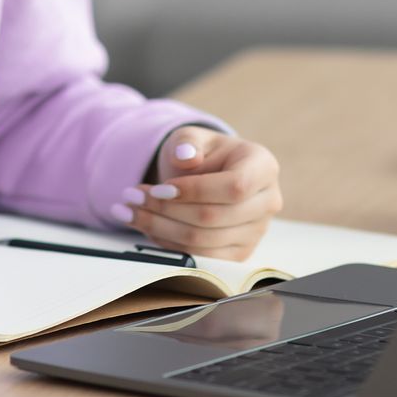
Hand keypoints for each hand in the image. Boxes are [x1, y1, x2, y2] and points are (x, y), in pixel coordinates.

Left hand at [117, 125, 282, 261]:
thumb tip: (185, 157)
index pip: (234, 187)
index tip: (158, 188)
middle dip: (165, 210)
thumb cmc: (202, 153)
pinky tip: (145, 226)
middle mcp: (268, 202)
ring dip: (158, 227)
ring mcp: (256, 232)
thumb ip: (187, 142)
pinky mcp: (239, 254)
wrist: (209, 175)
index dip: (195, 191)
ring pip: (202, 241)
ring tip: (128, 210)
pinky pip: (199, 258)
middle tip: (130, 196)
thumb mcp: (192, 138)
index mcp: (263, 167)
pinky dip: (166, 244)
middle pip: (214, 218)